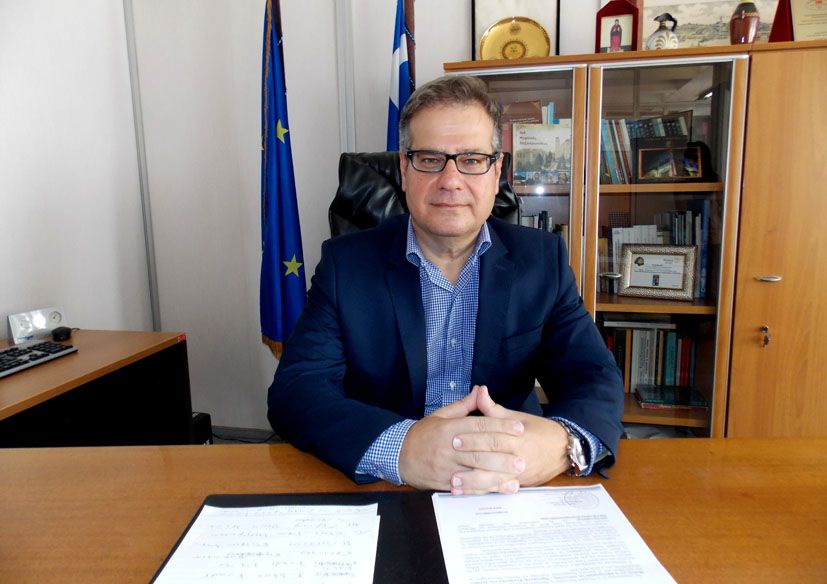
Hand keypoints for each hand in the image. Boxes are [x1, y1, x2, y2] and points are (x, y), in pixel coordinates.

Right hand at [398, 386, 526, 491]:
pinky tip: (502, 488)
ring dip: (498, 474)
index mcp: (449, 428)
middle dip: (503, 454)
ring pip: (476, 471)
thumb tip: (481, 390)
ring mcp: (448, 467)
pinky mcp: (447, 483)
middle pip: (480, 450)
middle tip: (523, 457)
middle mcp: (449, 448)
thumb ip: (464, 405)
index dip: (500, 426)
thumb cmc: (423, 434)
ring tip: (517, 474)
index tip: (519, 428)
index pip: (479, 426)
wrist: (399, 456)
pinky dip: (487, 488)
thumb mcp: (440, 415)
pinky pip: (469, 487)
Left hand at [449, 386, 569, 494]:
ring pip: (494, 481)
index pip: (494, 439)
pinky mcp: (518, 485)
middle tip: (451, 458)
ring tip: (454, 481)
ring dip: (473, 482)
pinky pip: (497, 490)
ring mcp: (519, 475)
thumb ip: (494, 409)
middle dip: (470, 460)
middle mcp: (519, 459)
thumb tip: (480, 392)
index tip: (455, 438)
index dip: (474, 439)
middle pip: (492, 461)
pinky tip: (465, 492)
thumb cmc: (540, 432)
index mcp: (518, 440)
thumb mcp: (517, 417)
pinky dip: (481, 491)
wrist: (563, 450)